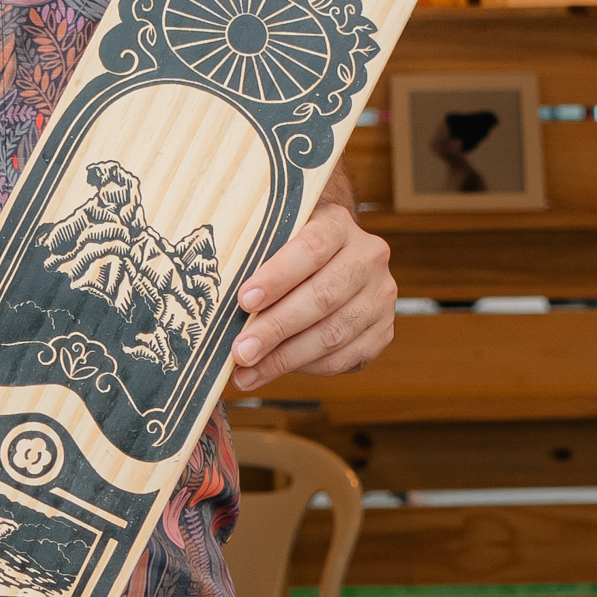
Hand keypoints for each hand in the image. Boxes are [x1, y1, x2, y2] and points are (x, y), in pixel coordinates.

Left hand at [229, 193, 396, 391]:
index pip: (311, 248)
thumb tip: (213, 295)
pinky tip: (273, 371)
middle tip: (240, 351)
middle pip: (322, 298)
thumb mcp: (275, 235)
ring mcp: (380, 297)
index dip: (277, 276)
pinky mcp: (383, 331)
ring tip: (247, 371)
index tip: (244, 300)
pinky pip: (343, 358)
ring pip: (333, 334)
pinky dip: (305, 369)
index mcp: (338, 225)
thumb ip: (255, 254)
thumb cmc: (288, 248)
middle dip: (275, 329)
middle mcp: (368, 258)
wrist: (332, 255)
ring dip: (285, 358)